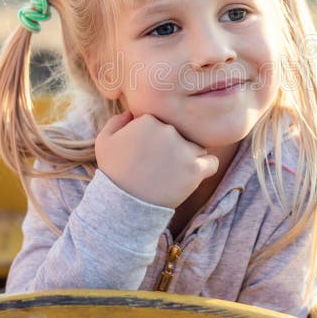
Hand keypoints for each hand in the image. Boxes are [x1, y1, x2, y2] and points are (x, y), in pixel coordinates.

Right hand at [94, 111, 218, 208]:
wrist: (124, 204)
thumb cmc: (114, 172)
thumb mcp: (105, 141)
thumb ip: (118, 121)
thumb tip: (131, 113)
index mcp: (149, 119)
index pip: (164, 123)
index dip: (158, 137)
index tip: (150, 152)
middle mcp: (168, 130)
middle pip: (182, 134)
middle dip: (175, 146)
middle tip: (161, 165)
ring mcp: (183, 149)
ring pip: (197, 147)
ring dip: (189, 157)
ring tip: (173, 174)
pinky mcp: (195, 169)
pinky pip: (212, 163)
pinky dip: (206, 168)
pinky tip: (194, 175)